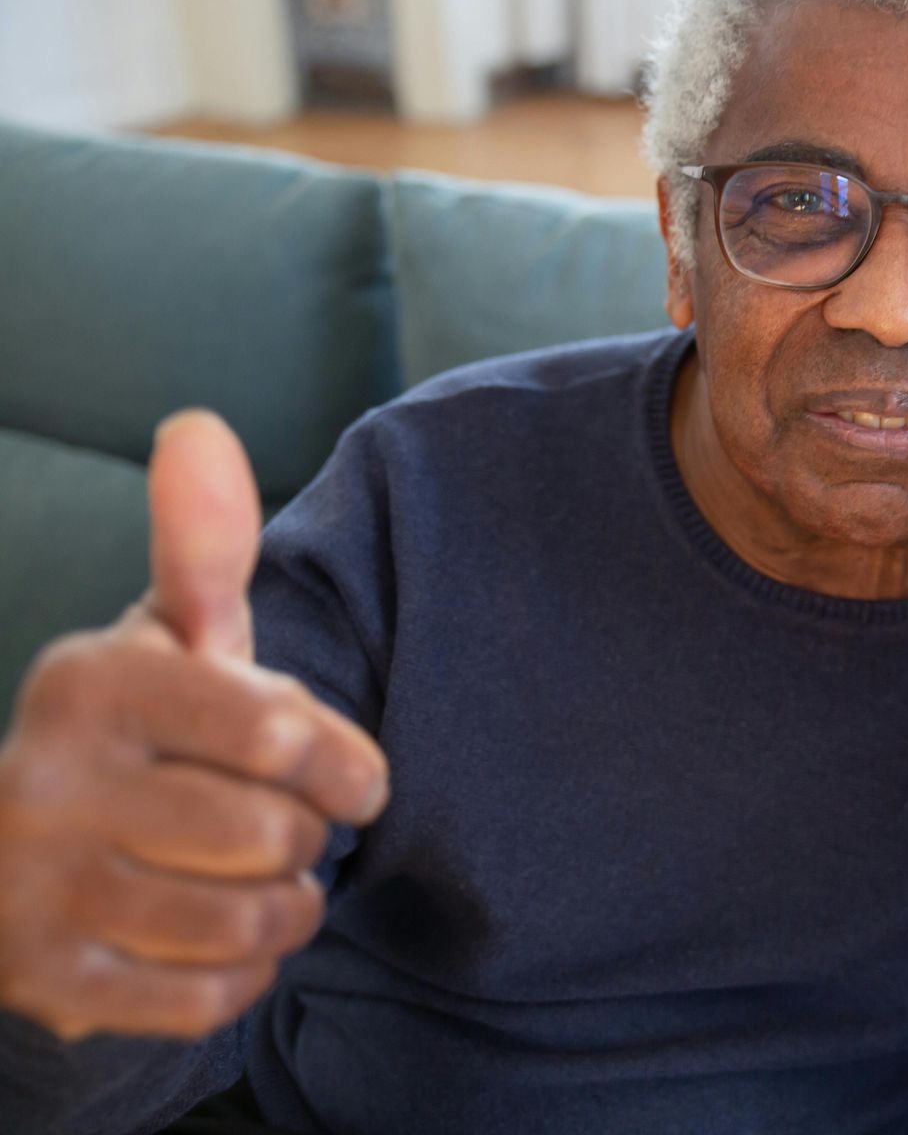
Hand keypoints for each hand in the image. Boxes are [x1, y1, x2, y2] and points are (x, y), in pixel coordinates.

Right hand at [0, 411, 388, 1040]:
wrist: (18, 861)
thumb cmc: (144, 736)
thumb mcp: (171, 644)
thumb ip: (203, 550)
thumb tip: (198, 426)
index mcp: (94, 682)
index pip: (278, 732)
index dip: (346, 766)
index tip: (357, 780)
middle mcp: (45, 780)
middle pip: (275, 835)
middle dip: (309, 840)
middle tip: (288, 832)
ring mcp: (32, 890)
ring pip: (249, 924)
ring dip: (288, 912)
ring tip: (267, 885)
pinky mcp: (45, 981)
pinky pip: (208, 999)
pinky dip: (242, 976)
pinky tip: (218, 938)